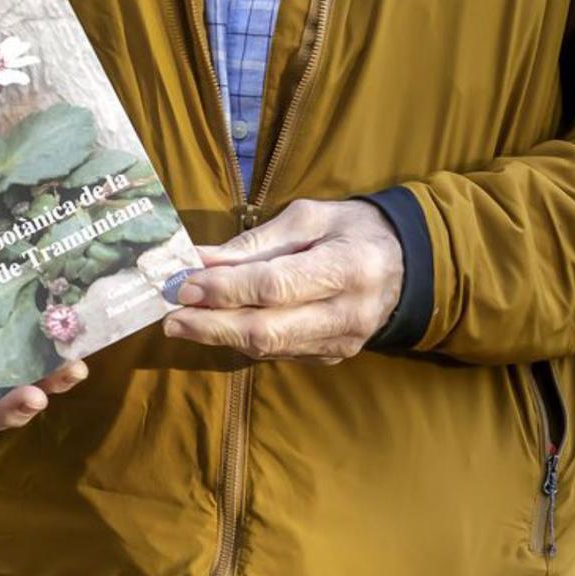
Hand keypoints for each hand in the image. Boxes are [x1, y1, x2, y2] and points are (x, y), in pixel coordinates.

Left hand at [161, 198, 403, 362]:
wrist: (404, 265)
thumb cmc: (352, 229)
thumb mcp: (310, 217)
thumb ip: (256, 241)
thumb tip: (200, 258)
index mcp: (347, 267)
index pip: (276, 285)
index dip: (227, 288)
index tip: (185, 284)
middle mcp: (347, 314)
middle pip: (268, 330)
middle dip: (212, 325)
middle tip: (170, 316)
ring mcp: (341, 344)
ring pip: (269, 348)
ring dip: (219, 336)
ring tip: (181, 322)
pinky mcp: (332, 358)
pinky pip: (279, 353)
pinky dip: (242, 340)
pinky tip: (216, 327)